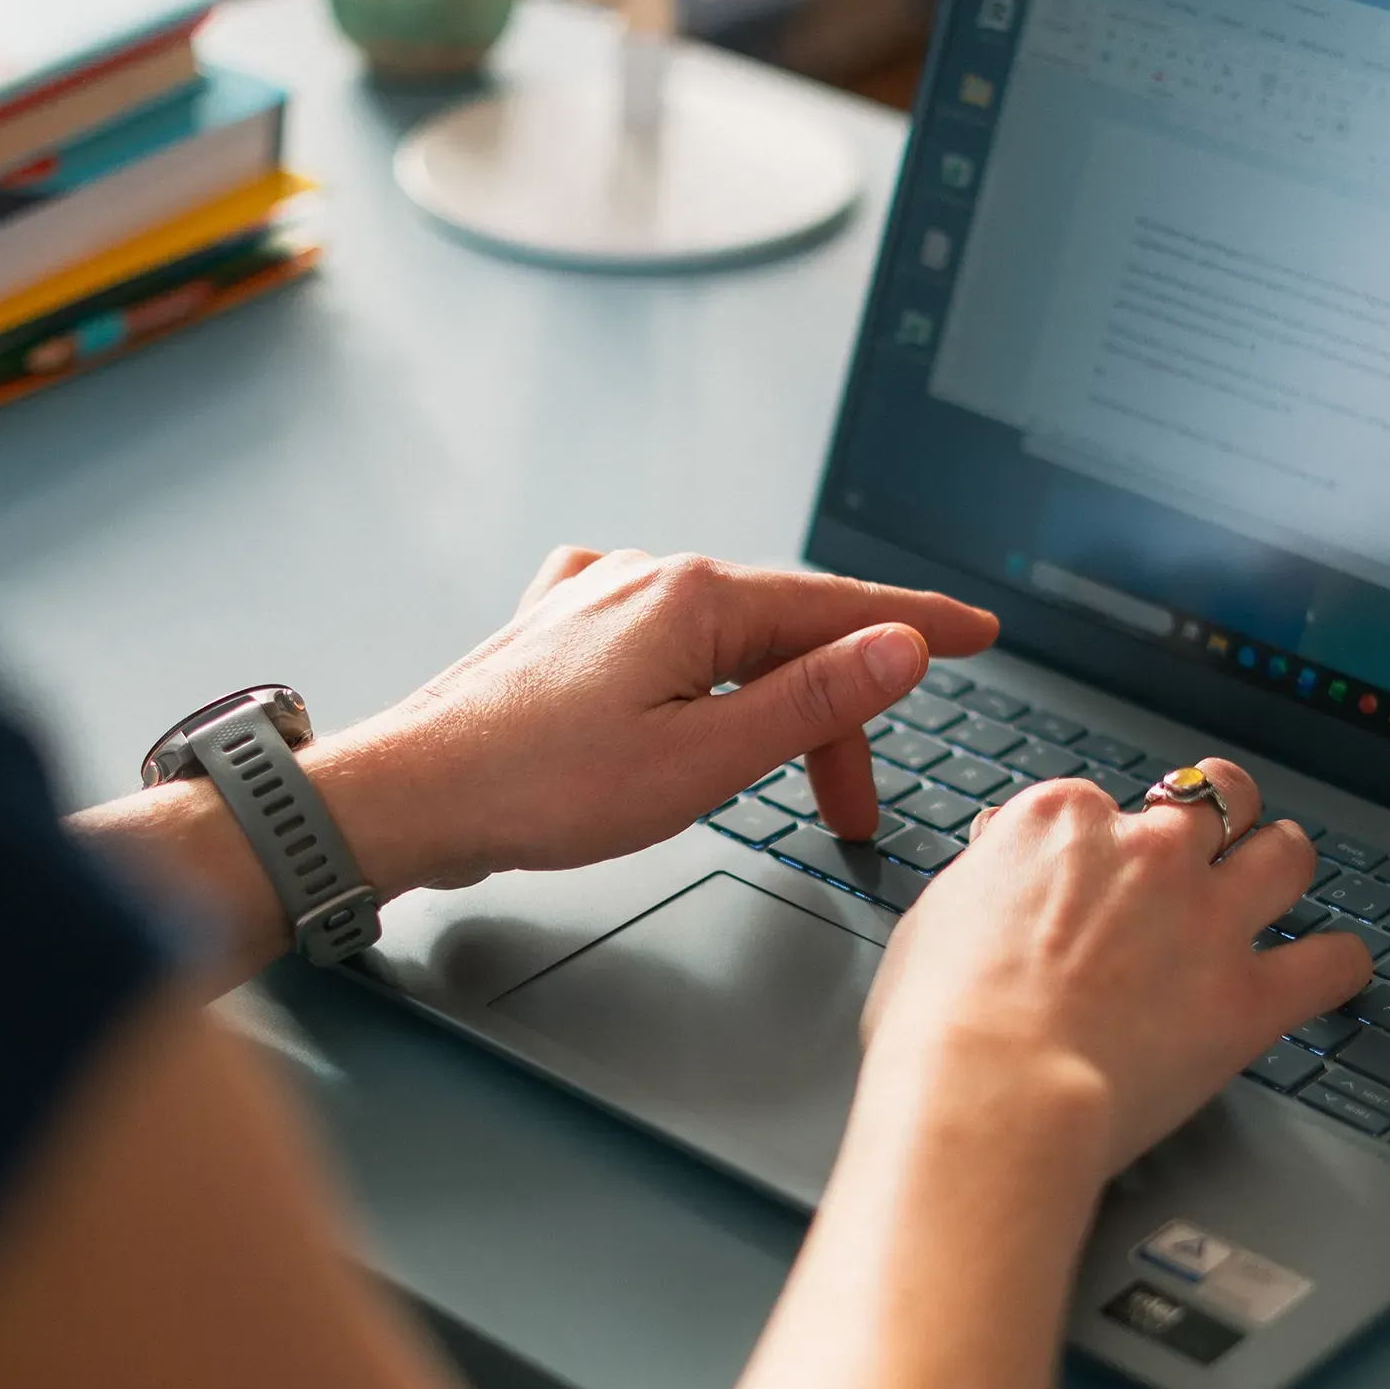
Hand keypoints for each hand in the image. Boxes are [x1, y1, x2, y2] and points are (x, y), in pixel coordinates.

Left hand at [313, 546, 998, 895]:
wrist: (409, 800)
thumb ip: (811, 700)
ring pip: (719, 641)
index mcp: (695, 597)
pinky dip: (698, 678)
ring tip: (772, 786)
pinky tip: (684, 704)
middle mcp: (646, 577)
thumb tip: (899, 647)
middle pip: (782, 634)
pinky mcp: (556, 631)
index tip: (980, 634)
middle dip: (831, 719)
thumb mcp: (704, 761)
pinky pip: (657, 638)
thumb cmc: (536, 791)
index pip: (841, 608)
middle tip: (851, 811)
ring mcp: (595, 598)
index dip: (919, 628)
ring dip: (764, 710)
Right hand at [860, 760, 1373, 1196]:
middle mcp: (1145, 854)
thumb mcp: (934, 919)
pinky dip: (1339, 966)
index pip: (1100, 801)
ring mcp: (1207, 919)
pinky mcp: (1249, 997)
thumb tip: (1000, 874)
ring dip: (1285, 864)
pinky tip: (1330, 973)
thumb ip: (987, 881)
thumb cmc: (941, 1026)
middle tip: (1208, 846)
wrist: (991, 1095)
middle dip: (1215, 817)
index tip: (1094, 876)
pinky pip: (1334, 963)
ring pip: (1288, 853)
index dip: (1101, 839)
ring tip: (1277, 883)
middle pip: (1211, 799)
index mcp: (1060, 825)